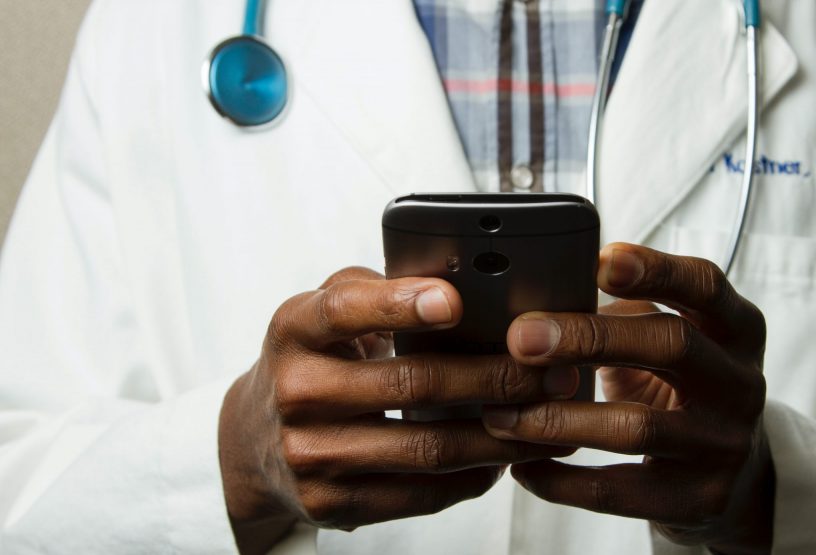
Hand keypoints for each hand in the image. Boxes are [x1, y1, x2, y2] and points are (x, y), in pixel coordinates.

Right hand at [219, 268, 576, 553]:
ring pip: (427, 448)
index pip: (345, 310)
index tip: (455, 300)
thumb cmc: (309, 362)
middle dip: (494, 377)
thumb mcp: (321, 313)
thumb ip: (376, 291)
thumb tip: (457, 280)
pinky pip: (419, 493)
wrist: (251, 443)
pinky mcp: (331, 503)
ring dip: (500, 435)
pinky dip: (472, 476)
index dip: (400, 304)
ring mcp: (312, 455)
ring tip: (548, 419)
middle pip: (411, 384)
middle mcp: (297, 392)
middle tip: (552, 371)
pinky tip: (504, 458)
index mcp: (295, 330)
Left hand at [481, 244, 773, 553]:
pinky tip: (523, 466)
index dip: (655, 269)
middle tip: (521, 338)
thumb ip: (627, 313)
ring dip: (558, 418)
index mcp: (736, 329)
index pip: (705, 286)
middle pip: (672, 344)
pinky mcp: (699, 500)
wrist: (739, 477)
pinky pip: (618, 492)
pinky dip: (561, 480)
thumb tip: (540, 297)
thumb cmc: (684, 388)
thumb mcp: (674, 341)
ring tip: (501, 414)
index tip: (599, 260)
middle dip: (589, 337)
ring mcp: (724, 445)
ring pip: (637, 426)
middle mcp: (741, 383)